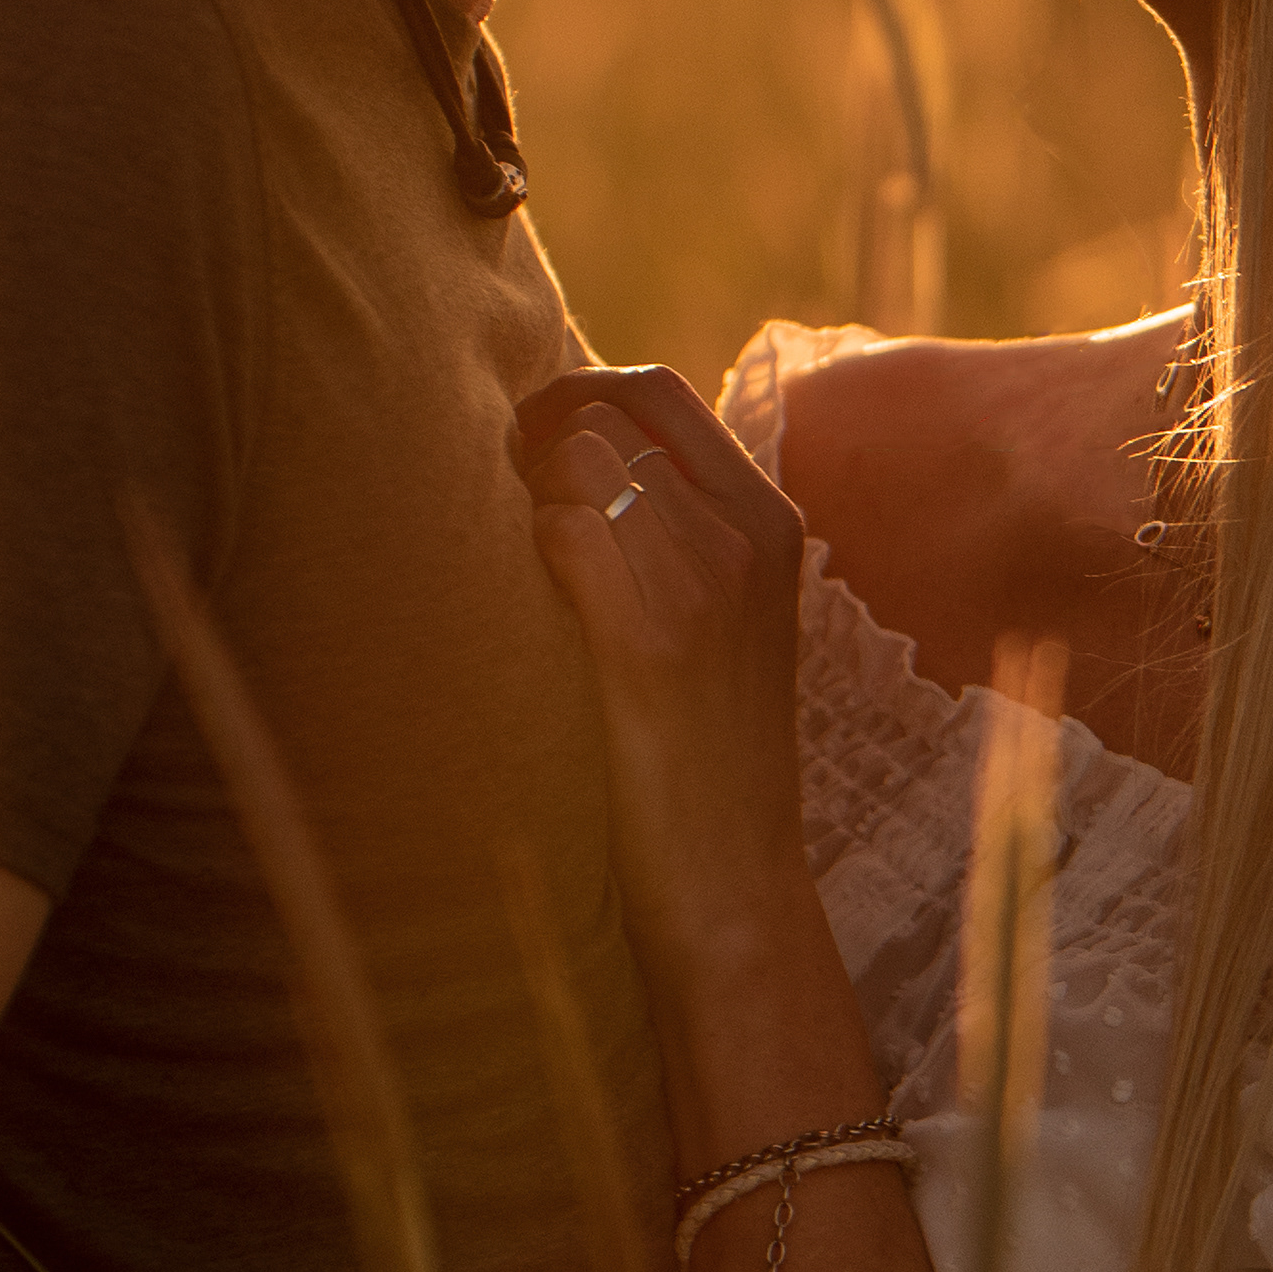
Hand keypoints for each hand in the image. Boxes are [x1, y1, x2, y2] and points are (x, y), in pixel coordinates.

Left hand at [512, 362, 820, 983]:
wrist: (734, 882)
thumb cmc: (704, 754)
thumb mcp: (725, 620)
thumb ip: (676, 529)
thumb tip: (572, 451)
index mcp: (770, 519)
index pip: (659, 389)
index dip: (575, 397)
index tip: (529, 450)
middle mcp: (748, 535)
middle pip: (613, 406)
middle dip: (538, 430)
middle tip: (502, 493)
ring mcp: (706, 586)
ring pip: (580, 457)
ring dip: (527, 491)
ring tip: (518, 558)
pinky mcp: (653, 645)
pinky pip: (562, 532)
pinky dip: (528, 548)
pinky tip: (530, 602)